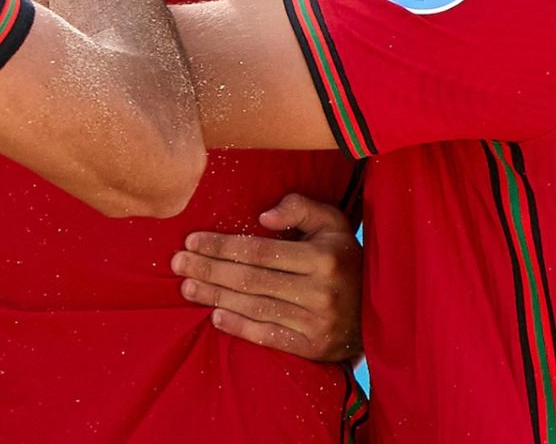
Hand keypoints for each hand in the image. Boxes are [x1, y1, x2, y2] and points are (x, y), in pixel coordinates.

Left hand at [171, 193, 362, 361]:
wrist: (378, 311)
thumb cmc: (343, 258)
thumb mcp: (331, 224)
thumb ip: (299, 208)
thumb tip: (262, 216)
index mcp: (323, 258)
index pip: (260, 251)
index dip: (222, 245)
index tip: (192, 240)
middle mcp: (320, 292)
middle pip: (251, 279)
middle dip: (209, 269)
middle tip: (177, 263)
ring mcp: (317, 323)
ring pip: (255, 307)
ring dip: (215, 296)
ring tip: (187, 287)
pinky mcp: (313, 348)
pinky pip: (269, 337)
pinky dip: (240, 327)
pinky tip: (215, 316)